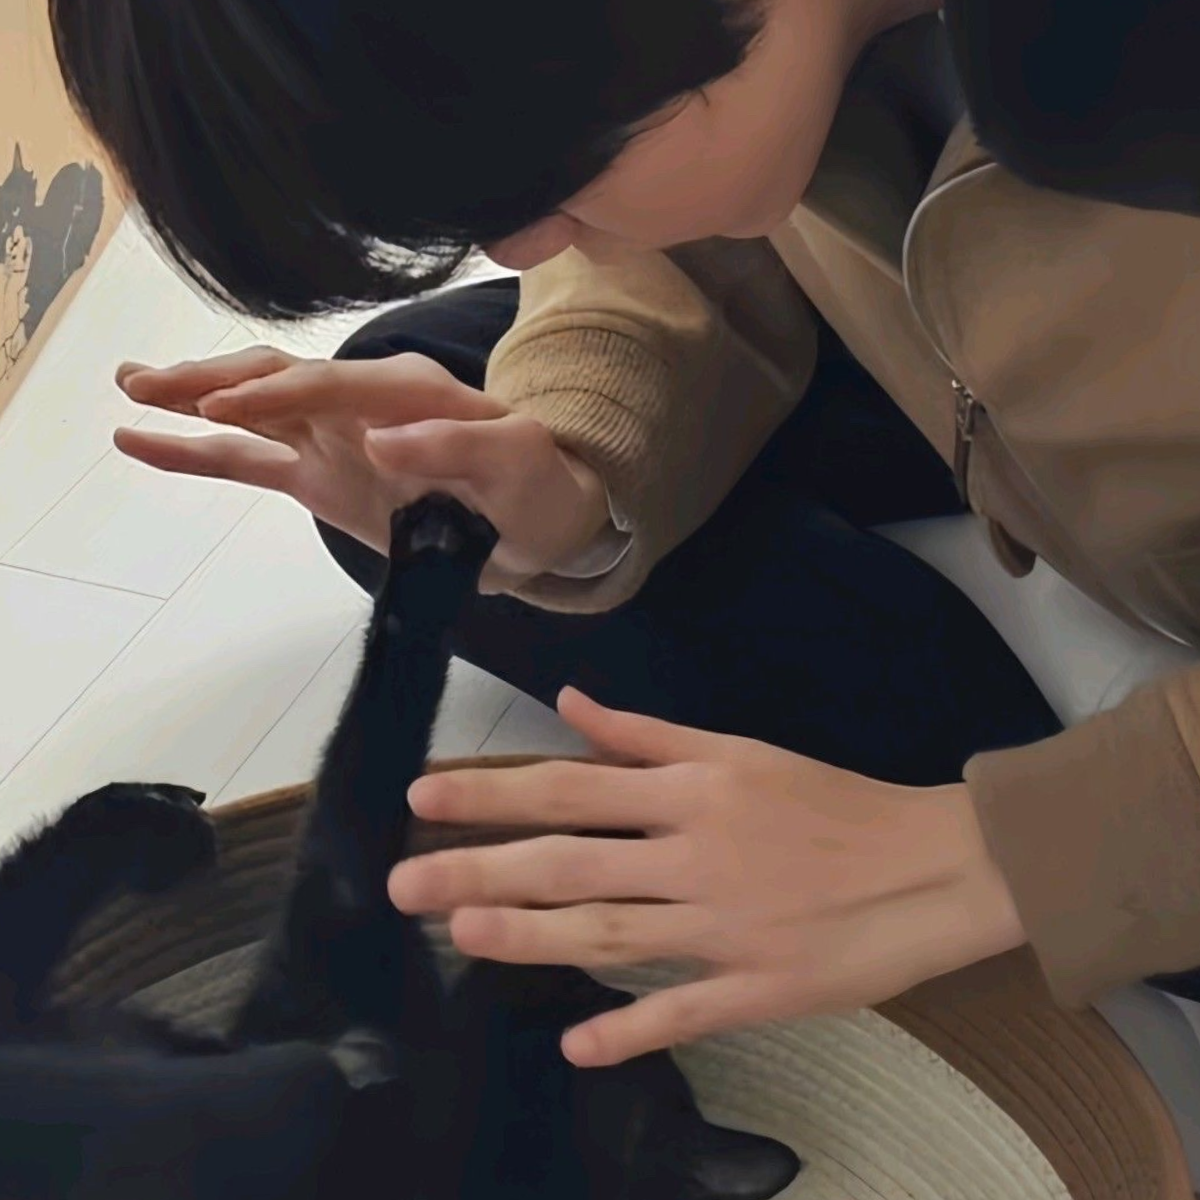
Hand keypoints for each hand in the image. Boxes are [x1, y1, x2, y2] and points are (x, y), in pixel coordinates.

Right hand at [113, 347, 611, 589]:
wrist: (537, 522)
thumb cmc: (535, 485)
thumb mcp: (517, 463)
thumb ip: (455, 448)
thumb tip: (381, 441)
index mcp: (408, 389)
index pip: (328, 382)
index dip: (272, 393)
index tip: (219, 407)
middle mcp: (361, 402)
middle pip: (273, 379)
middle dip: (209, 380)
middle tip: (143, 382)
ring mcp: (334, 438)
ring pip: (249, 411)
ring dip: (190, 400)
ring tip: (129, 388)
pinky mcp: (321, 474)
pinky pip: (250, 460)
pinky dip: (198, 453)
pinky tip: (146, 444)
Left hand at [389, 689, 1025, 1067]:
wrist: (932, 864)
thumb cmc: (833, 802)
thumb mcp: (741, 750)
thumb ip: (649, 733)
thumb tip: (570, 704)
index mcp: (693, 789)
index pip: (571, 787)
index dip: (493, 793)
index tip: (421, 797)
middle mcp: (697, 851)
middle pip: (573, 861)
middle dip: (482, 869)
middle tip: (403, 883)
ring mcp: (726, 924)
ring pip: (611, 933)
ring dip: (531, 937)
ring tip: (461, 937)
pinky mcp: (759, 986)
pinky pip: (684, 1010)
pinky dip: (630, 1029)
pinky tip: (576, 1044)